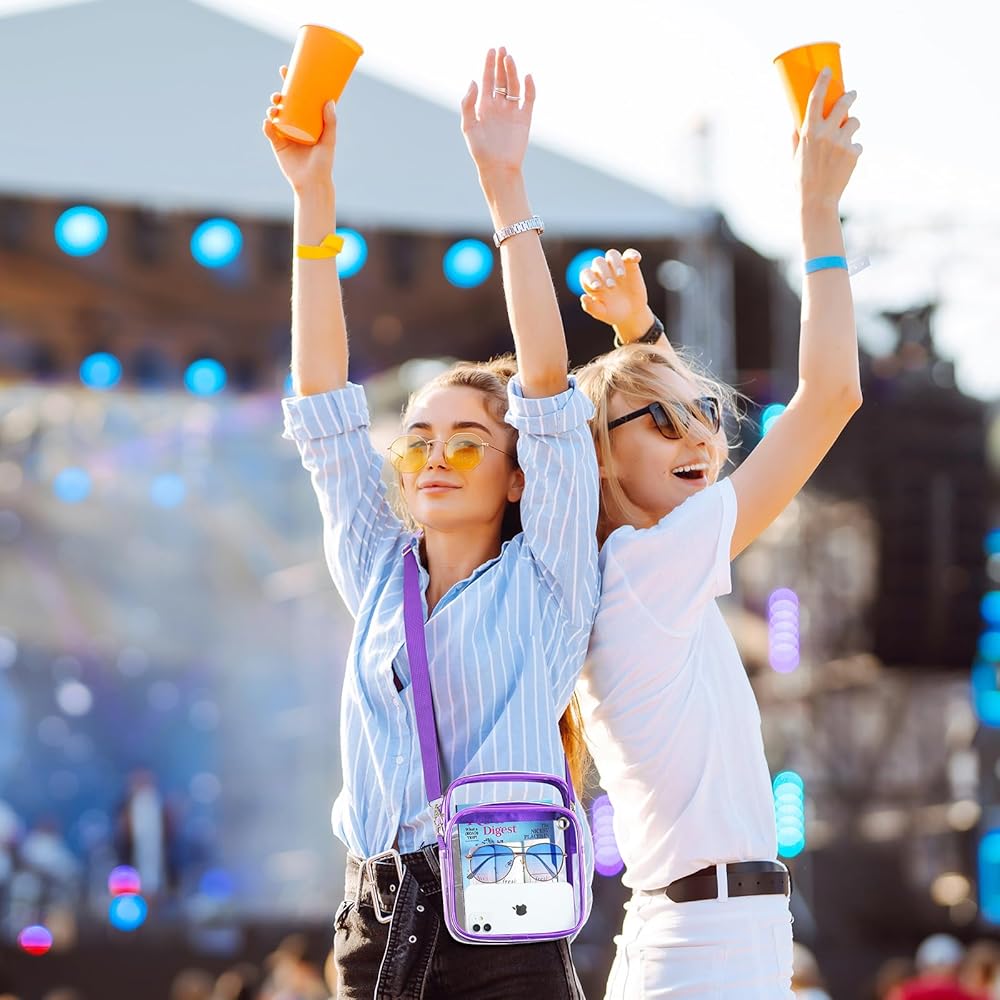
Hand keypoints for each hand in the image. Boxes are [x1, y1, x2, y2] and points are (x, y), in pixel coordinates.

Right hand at [262, 66, 337, 192]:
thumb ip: (330, 122)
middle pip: (284, 103)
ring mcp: (285, 133)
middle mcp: (295, 123)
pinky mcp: (277, 145)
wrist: (312, 183)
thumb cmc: (324, 162)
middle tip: (280, 94)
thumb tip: (329, 100)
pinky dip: (266, 126)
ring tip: (275, 108)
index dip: (291, 82)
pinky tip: (267, 122)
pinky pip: (269, 132)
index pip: (298, 96)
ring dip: (272, 108)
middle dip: (278, 94)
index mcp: (307, 119)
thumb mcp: (329, 141)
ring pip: (275, 114)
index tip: (286, 70)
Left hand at [460, 47, 535, 178]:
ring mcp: (512, 111)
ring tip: (509, 59)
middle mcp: (499, 106)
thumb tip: (473, 81)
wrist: (498, 168)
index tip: (491, 50)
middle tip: (502, 49)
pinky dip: (530, 88)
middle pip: (501, 80)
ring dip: (512, 72)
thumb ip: (468, 104)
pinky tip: (527, 77)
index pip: (487, 80)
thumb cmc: (480, 150)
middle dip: (501, 64)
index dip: (488, 65)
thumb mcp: (468, 126)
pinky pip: (529, 99)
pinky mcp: (525, 119)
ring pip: (514, 86)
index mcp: (485, 106)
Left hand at [580, 249, 654, 340]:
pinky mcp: (629, 265)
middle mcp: (602, 272)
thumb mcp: (602, 313)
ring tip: (621, 276)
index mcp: (592, 282)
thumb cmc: (613, 313)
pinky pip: (629, 254)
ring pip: (612, 255)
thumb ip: (591, 307)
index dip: (590, 278)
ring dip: (615, 263)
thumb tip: (583, 297)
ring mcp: (615, 266)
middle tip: (611, 286)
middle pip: (598, 262)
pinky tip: (636, 259)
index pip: (586, 274)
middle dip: (604, 273)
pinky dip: (632, 254)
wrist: (632, 314)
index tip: (598, 287)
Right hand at [793, 70, 861, 208]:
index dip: (823, 81)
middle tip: (851, 95)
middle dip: (849, 97)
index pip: (816, 99)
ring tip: (846, 138)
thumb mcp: (795, 157)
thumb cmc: (801, 180)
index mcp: (808, 132)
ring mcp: (841, 142)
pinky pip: (857, 144)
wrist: (817, 200)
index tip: (828, 69)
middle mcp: (826, 133)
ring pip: (855, 122)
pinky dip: (853, 150)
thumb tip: (795, 123)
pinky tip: (845, 163)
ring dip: (852, 126)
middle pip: (844, 103)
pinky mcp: (853, 153)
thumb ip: (796, 138)